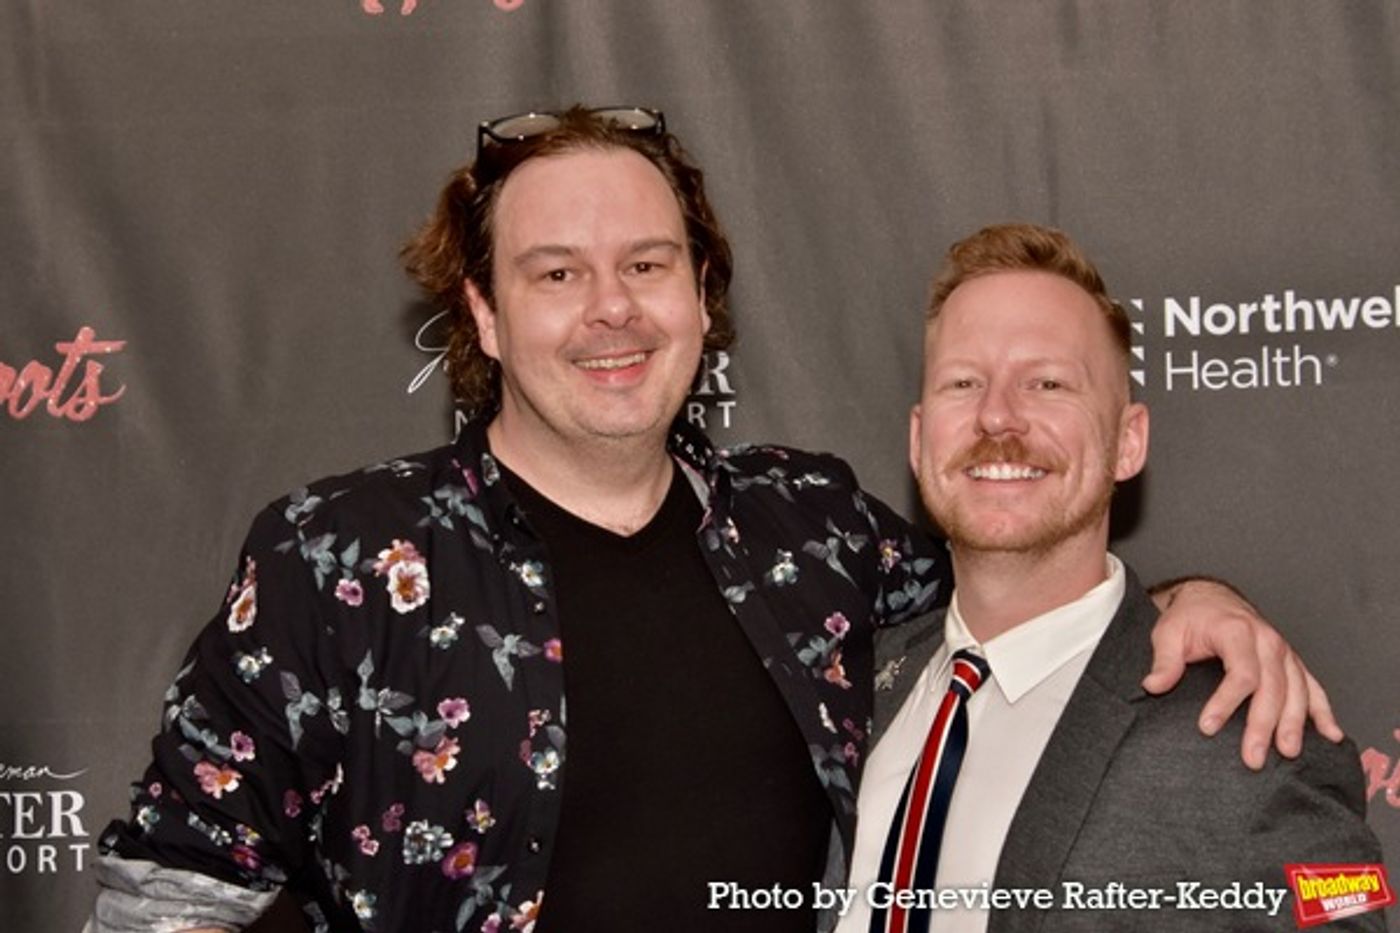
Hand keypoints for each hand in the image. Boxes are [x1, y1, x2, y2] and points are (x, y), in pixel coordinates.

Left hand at [1141, 578, 1342, 769]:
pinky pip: (1313, 686)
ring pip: (1297, 690)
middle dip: (1263, 725)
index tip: (1208, 727)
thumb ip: (1164, 661)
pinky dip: (1323, 711)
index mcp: (1237, 631)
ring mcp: (1283, 652)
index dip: (1226, 703)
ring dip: (1294, 724)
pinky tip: (1330, 734)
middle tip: (1252, 757)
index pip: (1240, 673)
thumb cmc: (1189, 617)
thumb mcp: (1168, 633)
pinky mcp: (1291, 662)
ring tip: (1287, 752)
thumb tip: (1153, 686)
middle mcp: (1267, 640)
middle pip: (1273, 688)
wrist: (1210, 599)